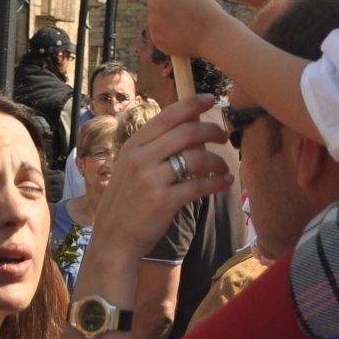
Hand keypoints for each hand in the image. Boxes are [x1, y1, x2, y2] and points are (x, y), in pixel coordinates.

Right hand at [89, 96, 232, 256]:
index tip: (211, 99)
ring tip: (224, 167)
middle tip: (224, 136)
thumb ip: (151, 148)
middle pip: (187, 132)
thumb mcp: (129, 166)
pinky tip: (225, 182)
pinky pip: (199, 186)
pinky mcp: (163, 201)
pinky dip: (217, 182)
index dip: (192, 104)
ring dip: (217, 161)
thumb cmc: (126, 202)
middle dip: (212, 130)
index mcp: (133, 145)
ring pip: (196, 159)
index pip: (168, 115)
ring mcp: (151, 179)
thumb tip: (185, 129)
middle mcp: (141, 157)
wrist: (113, 239)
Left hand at [130, 0, 231, 63]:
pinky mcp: (156, 38)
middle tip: (181, 10)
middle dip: (162, 3)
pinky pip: (158, 33)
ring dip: (165, 20)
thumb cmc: (206, 11)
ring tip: (185, 24)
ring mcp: (153, 22)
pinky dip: (167, 34)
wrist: (214, 36)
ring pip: (155, 17)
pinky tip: (182, 34)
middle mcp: (155, 3)